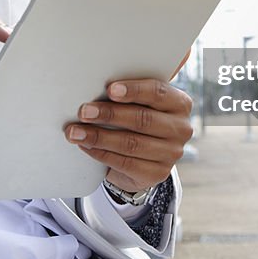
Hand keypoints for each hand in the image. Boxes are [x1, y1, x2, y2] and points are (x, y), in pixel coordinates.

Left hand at [65, 79, 192, 192]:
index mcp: (179, 103)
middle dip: (109, 114)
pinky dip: (102, 153)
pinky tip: (86, 146)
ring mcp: (172, 153)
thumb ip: (127, 94)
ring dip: (99, 137)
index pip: (157, 92)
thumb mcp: (140, 103)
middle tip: (84, 111)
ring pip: (131, 143)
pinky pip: (126, 163)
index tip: (110, 89)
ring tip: (76, 132)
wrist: (145, 157)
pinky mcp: (158, 173)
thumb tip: (93, 85)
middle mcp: (180, 128)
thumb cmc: (138, 118)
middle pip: (142, 119)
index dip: (133, 90)